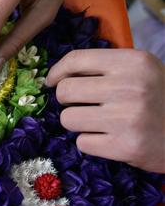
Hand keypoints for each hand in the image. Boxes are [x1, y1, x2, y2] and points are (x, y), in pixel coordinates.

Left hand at [46, 49, 164, 172]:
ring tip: (99, 124)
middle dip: (67, 101)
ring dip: (78, 124)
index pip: (76, 59)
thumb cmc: (160, 100)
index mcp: (133, 62)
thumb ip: (105, 68)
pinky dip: (91, 143)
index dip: (56, 71)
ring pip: (68, 119)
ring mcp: (127, 118)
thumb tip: (57, 75)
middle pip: (65, 91)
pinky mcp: (125, 146)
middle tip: (82, 106)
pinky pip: (82, 143)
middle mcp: (129, 87)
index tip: (51, 82)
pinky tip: (110, 139)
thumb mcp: (141, 72)